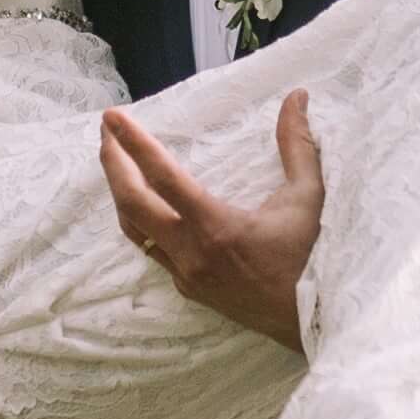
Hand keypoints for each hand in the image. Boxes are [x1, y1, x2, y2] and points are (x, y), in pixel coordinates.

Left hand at [100, 92, 324, 349]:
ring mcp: (185, 274)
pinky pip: (151, 250)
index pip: (163, 178)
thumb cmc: (313, 258)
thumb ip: (297, 145)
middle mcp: (191, 253)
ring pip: (134, 230)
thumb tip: (296, 97)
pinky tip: (143, 205)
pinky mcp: (187, 288)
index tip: (113, 118)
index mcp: (217, 227)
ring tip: (115, 161)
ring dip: (120, 193)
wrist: (313, 321)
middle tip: (106, 131)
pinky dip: (140, 221)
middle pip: (132, 203)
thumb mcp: (309, 197)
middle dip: (113, 163)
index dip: (134, 144)